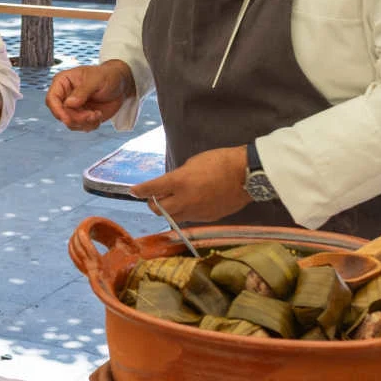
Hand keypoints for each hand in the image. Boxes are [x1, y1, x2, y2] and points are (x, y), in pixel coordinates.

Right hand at [45, 61, 133, 130]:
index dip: (57, 111)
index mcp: (63, 82)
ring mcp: (72, 107)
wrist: (120, 85)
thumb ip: (82, 91)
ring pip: (70, 123)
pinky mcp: (81, 116)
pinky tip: (98, 115)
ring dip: (84, 123)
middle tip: (92, 115)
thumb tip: (69, 103)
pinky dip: (90, 125)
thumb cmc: (107, 76)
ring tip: (97, 114)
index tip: (67, 119)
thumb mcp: (96, 80)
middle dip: (76, 118)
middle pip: (60, 114)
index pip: (52, 99)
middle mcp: (65, 96)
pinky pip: (80, 127)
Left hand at [130, 145, 250, 222]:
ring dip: (168, 210)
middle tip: (154, 197)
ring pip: (173, 218)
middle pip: (159, 210)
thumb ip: (178, 177)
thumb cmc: (219, 161)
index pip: (151, 189)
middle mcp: (185, 200)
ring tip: (172, 201)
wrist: (246, 175)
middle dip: (153, 204)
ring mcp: (197, 211)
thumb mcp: (192, 163)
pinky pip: (190, 219)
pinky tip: (190, 204)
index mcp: (179, 182)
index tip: (133, 191)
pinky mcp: (208, 218)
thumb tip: (170, 185)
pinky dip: (185, 213)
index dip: (140, 190)